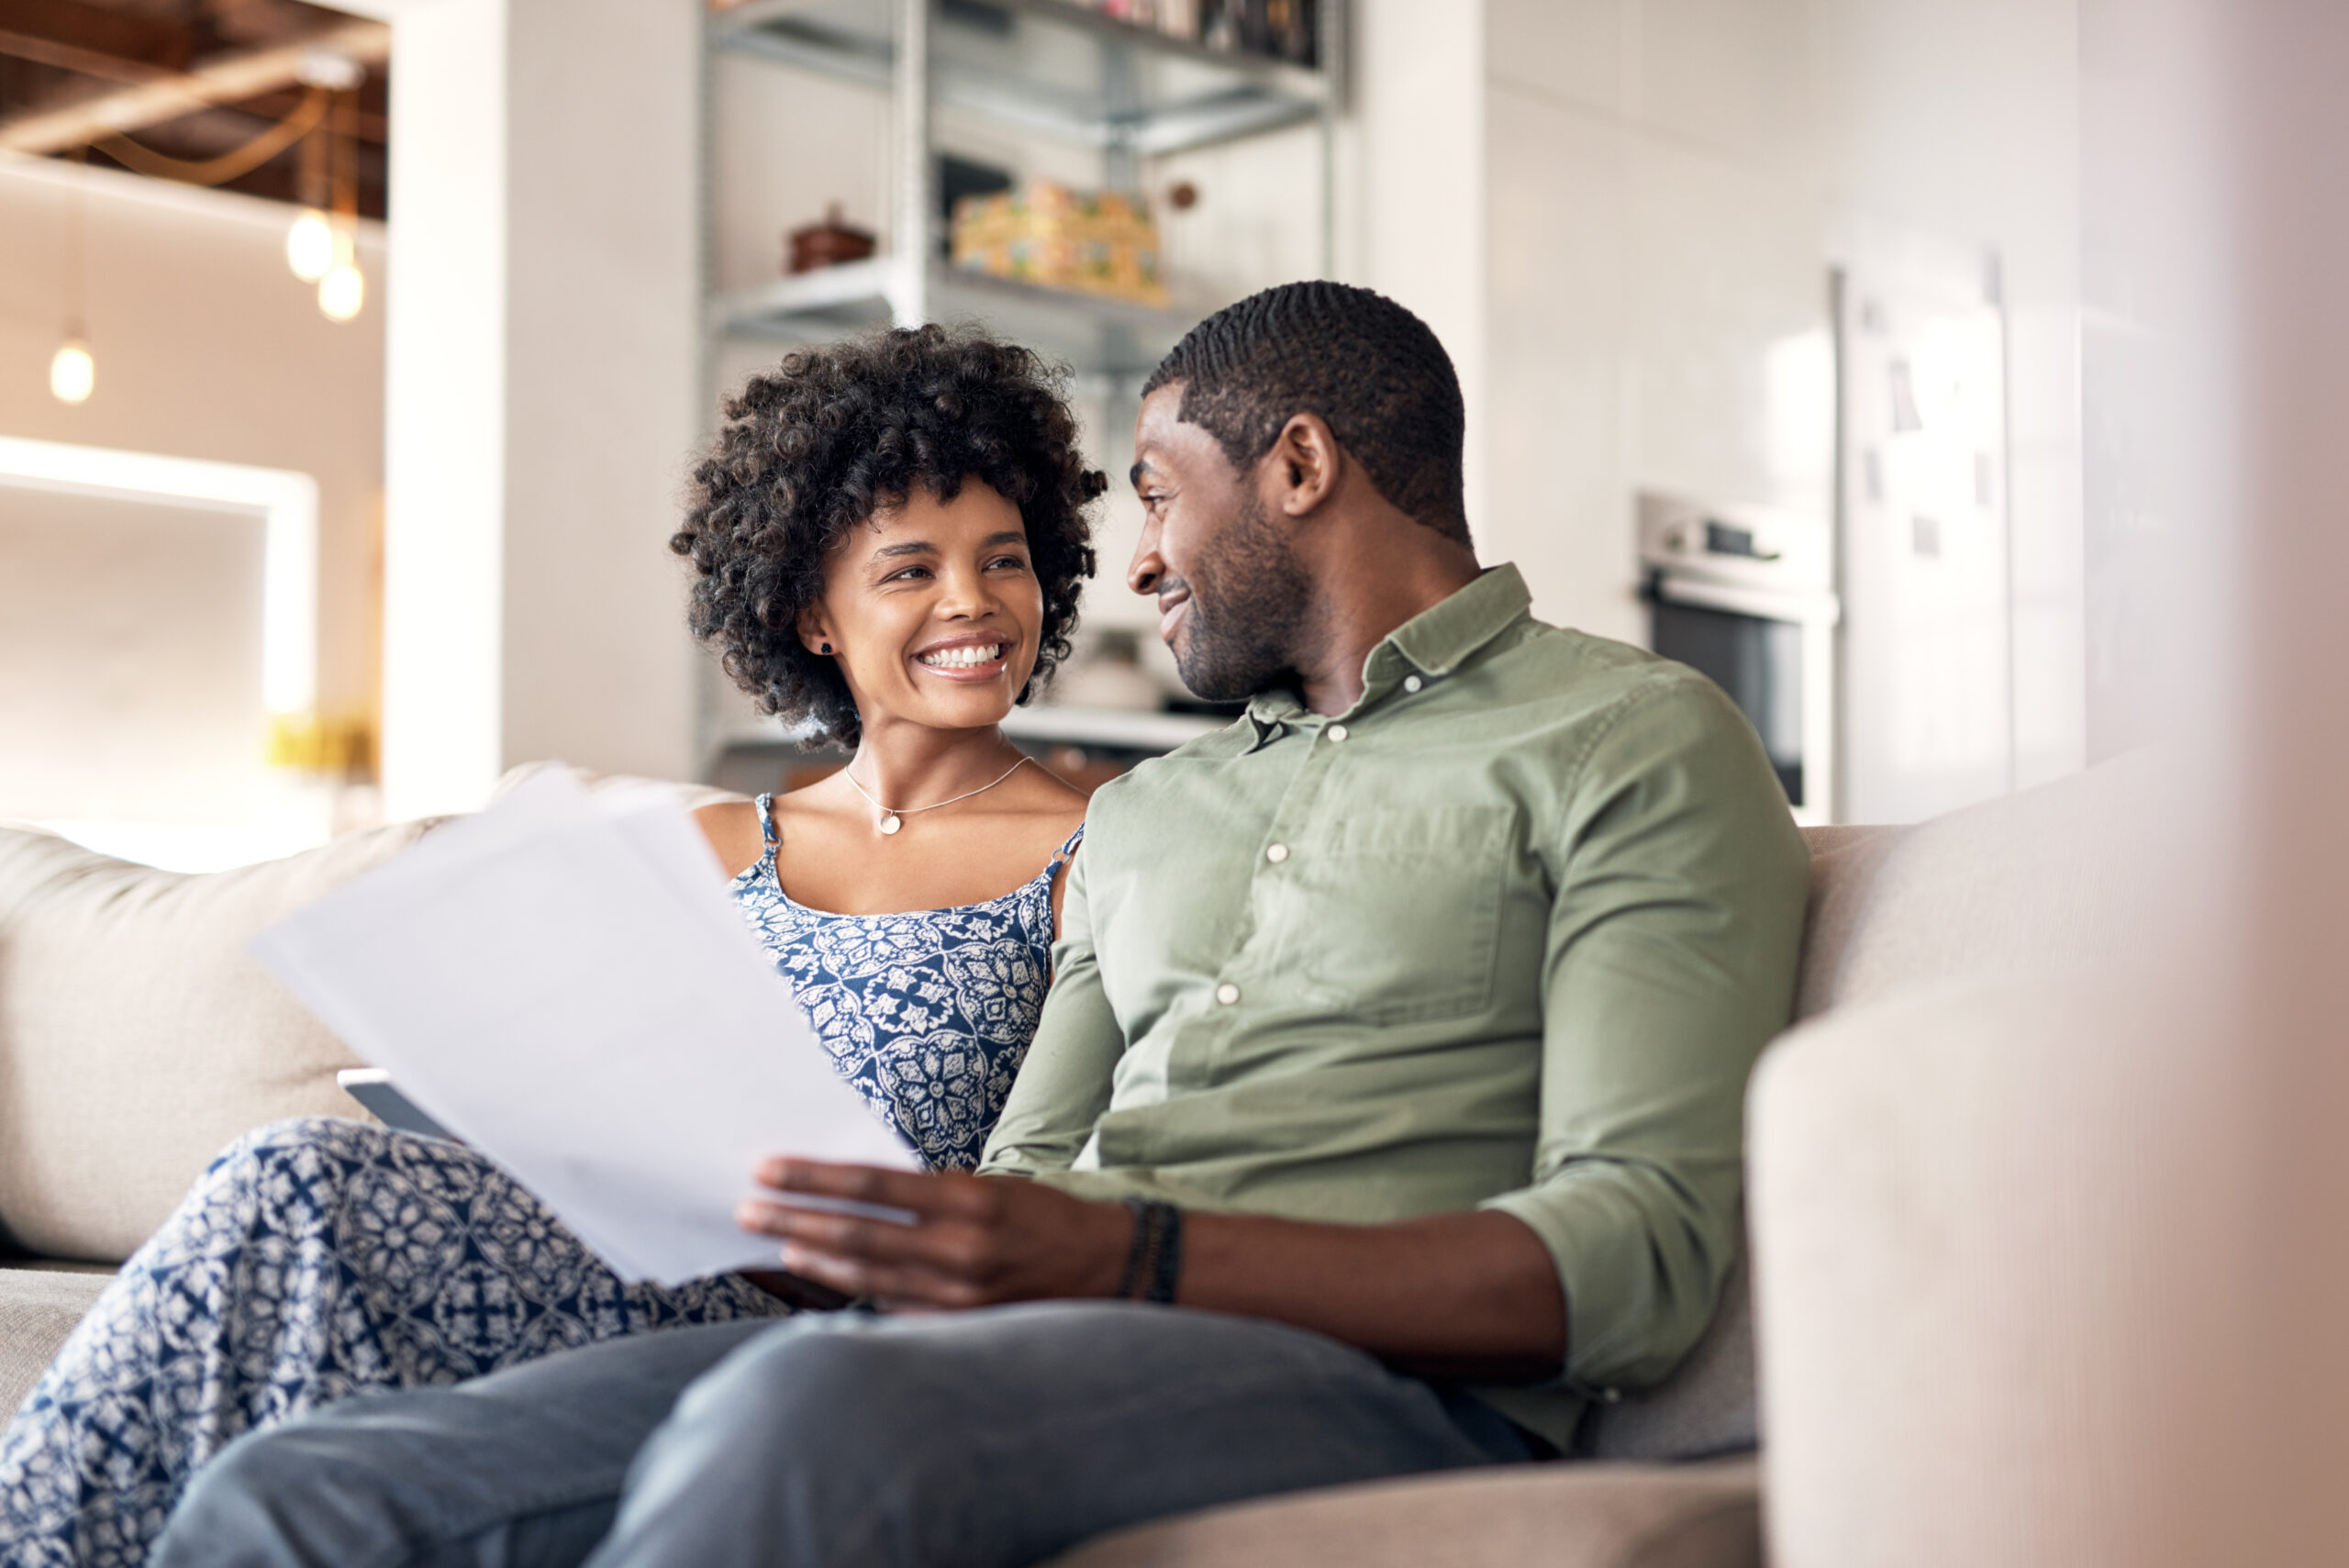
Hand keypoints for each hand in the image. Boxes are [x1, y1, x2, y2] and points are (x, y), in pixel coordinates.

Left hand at [737, 1159, 1132, 1310]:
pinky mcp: (956, 1326)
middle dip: (792, 1220)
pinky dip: (852, 1288)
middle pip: (854, 1234)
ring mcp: (955, 1297)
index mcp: (967, 1202)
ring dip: (812, 1258)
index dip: (811, 1178)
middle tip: (746, 1210)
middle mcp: (958, 1251)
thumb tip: (858, 1191)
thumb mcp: (991, 1186)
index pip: (871, 1186)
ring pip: (863, 1276)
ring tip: (776, 1243)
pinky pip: (890, 1306)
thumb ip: (929, 1192)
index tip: (766, 1169)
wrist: (1106, 1271)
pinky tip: (824, 1275)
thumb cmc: (1043, 1218)